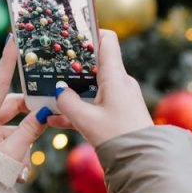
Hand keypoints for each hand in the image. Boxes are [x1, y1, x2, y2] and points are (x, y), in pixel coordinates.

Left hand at [0, 36, 53, 166]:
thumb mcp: (13, 152)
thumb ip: (31, 130)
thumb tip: (46, 111)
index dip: (7, 62)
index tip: (13, 40)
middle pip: (12, 107)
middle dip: (30, 116)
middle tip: (47, 116)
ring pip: (15, 127)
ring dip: (23, 143)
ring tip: (19, 164)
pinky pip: (10, 141)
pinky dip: (18, 153)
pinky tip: (17, 172)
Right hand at [54, 29, 151, 146]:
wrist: (142, 160)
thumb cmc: (118, 137)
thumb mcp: (86, 120)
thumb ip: (67, 103)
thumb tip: (58, 92)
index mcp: (115, 76)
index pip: (107, 41)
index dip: (91, 32)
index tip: (73, 33)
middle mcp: (120, 82)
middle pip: (95, 63)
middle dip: (72, 65)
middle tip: (51, 65)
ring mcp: (120, 97)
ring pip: (92, 86)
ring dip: (72, 90)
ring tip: (49, 95)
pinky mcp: (119, 111)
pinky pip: (95, 103)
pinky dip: (79, 107)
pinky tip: (56, 120)